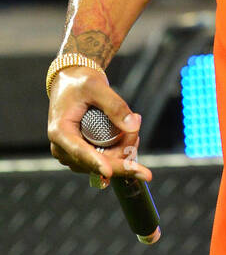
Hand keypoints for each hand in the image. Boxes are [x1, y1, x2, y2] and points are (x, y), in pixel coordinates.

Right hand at [47, 67, 151, 185]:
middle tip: (137, 129)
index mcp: (60, 132)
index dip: (96, 162)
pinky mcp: (83, 156)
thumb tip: (133, 126)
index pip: (80, 152)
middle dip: (124, 151)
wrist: (71, 83)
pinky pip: (106, 160)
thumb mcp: (96, 86)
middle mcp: (63, 149)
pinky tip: (128, 133)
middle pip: (98, 163)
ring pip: (106, 163)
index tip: (110, 172)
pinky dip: (120, 149)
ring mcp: (73, 155)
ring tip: (132, 121)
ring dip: (124, 148)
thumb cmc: (80, 83)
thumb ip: (115, 105)